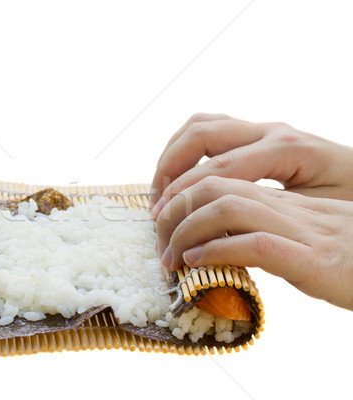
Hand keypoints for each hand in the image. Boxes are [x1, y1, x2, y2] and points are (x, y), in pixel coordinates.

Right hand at [150, 113, 352, 217]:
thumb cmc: (352, 200)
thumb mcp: (318, 214)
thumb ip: (269, 218)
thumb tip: (219, 237)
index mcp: (285, 149)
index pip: (217, 169)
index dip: (183, 196)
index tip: (163, 222)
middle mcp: (270, 131)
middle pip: (200, 134)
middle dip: (168, 170)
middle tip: (157, 206)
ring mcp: (263, 129)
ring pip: (200, 125)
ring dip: (171, 156)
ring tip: (160, 191)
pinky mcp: (257, 134)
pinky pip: (210, 130)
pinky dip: (185, 151)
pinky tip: (179, 178)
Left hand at [155, 176, 352, 309]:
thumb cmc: (352, 258)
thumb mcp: (303, 235)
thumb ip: (264, 228)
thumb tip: (216, 241)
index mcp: (283, 196)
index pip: (218, 175)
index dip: (180, 194)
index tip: (161, 222)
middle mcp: (289, 204)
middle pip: (213, 184)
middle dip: (173, 209)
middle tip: (158, 241)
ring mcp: (303, 228)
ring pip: (228, 207)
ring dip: (186, 231)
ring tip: (170, 256)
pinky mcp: (315, 259)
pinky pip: (256, 245)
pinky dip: (217, 252)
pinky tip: (196, 263)